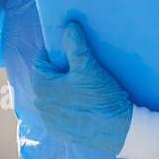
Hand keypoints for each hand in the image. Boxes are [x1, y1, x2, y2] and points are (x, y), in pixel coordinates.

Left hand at [30, 21, 132, 153]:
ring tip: (84, 87)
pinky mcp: (60, 132)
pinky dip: (69, 105)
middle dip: (61, 71)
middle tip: (81, 69)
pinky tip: (84, 103)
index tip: (71, 53)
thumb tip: (68, 26)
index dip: (56, 53)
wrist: (119, 131)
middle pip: (47, 78)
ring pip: (53, 95)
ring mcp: (49, 120)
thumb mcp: (88, 67)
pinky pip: (60, 111)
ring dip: (64, 89)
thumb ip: (75, 45)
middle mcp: (39, 105)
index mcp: (41, 86)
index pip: (41, 60)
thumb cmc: (101, 97)